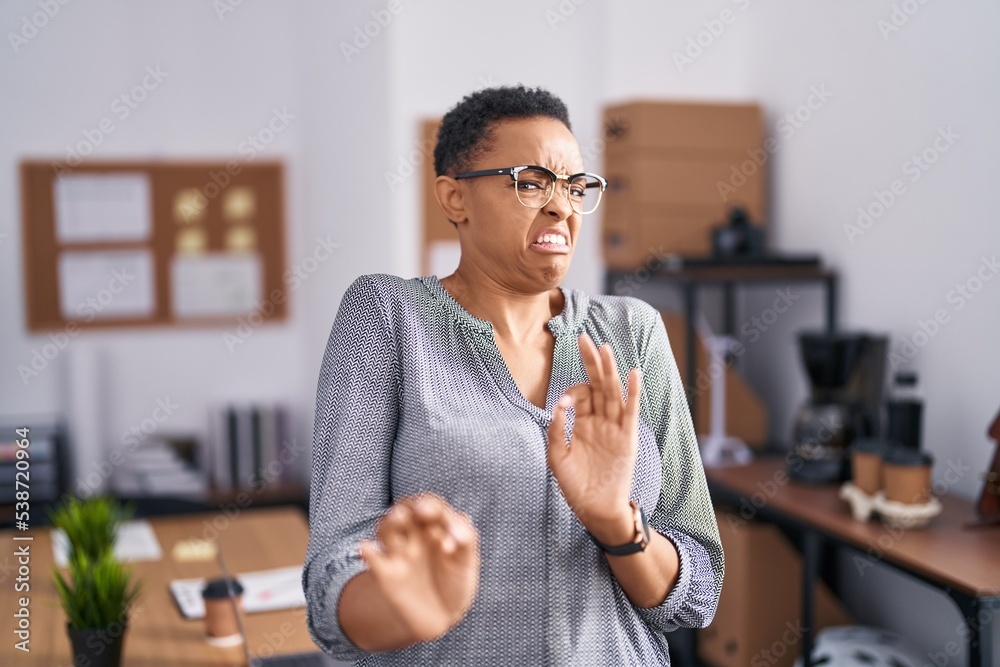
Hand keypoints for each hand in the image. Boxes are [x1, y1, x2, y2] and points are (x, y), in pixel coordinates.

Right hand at [358, 493, 479, 643]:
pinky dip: (368, 551)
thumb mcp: (467, 559)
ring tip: (398, 517)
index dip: (436, 510)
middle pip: (404, 510)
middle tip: (421, 511)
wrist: (441, 616)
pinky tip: (366, 546)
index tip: (448, 527)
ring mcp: (397, 552)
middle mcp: (412, 534)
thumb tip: (459, 527)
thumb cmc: (455, 580)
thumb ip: (466, 539)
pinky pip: (373, 558)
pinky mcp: (386, 573)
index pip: (430, 505)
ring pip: (386, 528)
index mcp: (434, 524)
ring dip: (391, 522)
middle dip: (409, 508)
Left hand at [546, 333, 642, 544]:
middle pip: (598, 383)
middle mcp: (600, 421)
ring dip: (609, 370)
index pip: (580, 394)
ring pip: (613, 392)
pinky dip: (633, 392)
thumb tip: (558, 404)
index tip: (564, 403)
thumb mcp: (557, 457)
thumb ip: (556, 430)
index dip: (571, 392)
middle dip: (591, 361)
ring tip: (604, 347)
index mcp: (583, 423)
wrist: (595, 510)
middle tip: (584, 337)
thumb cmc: (575, 486)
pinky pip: (631, 411)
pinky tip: (632, 373)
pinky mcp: (627, 438)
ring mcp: (615, 428)